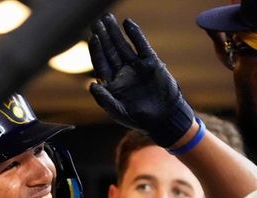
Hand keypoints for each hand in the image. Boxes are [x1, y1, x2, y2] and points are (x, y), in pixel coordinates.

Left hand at [88, 13, 193, 147]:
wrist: (164, 119)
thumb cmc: (139, 119)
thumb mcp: (119, 112)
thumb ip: (105, 100)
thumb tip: (91, 85)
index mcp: (112, 83)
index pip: (101, 62)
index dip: (97, 50)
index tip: (94, 37)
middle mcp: (122, 72)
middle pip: (110, 50)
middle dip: (104, 36)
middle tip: (98, 22)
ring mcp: (136, 66)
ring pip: (123, 46)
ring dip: (116, 33)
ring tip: (108, 18)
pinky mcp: (151, 63)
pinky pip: (141, 46)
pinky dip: (135, 35)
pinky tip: (128, 24)